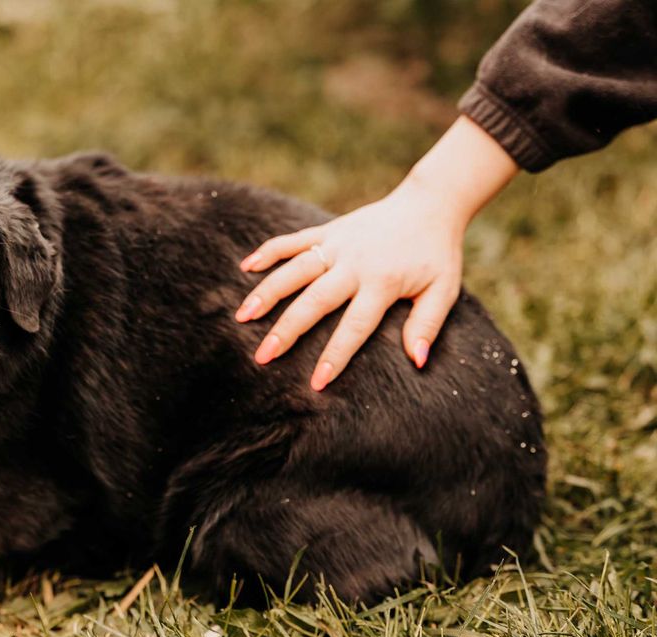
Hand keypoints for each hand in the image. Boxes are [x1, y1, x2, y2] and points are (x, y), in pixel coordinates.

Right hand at [236, 182, 463, 388]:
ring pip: (295, 269)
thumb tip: (417, 361)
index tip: (316, 383)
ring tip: (243, 315)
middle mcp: (355, 263)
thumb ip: (427, 325)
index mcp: (383, 282)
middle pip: (314, 301)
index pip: (354, 326)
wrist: (430, 203)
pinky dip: (268, 251)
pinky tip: (245, 267)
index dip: (335, 355)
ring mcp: (337, 244)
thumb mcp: (444, 290)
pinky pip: (293, 240)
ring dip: (267, 292)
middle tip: (263, 356)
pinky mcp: (328, 230)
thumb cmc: (437, 254)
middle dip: (287, 330)